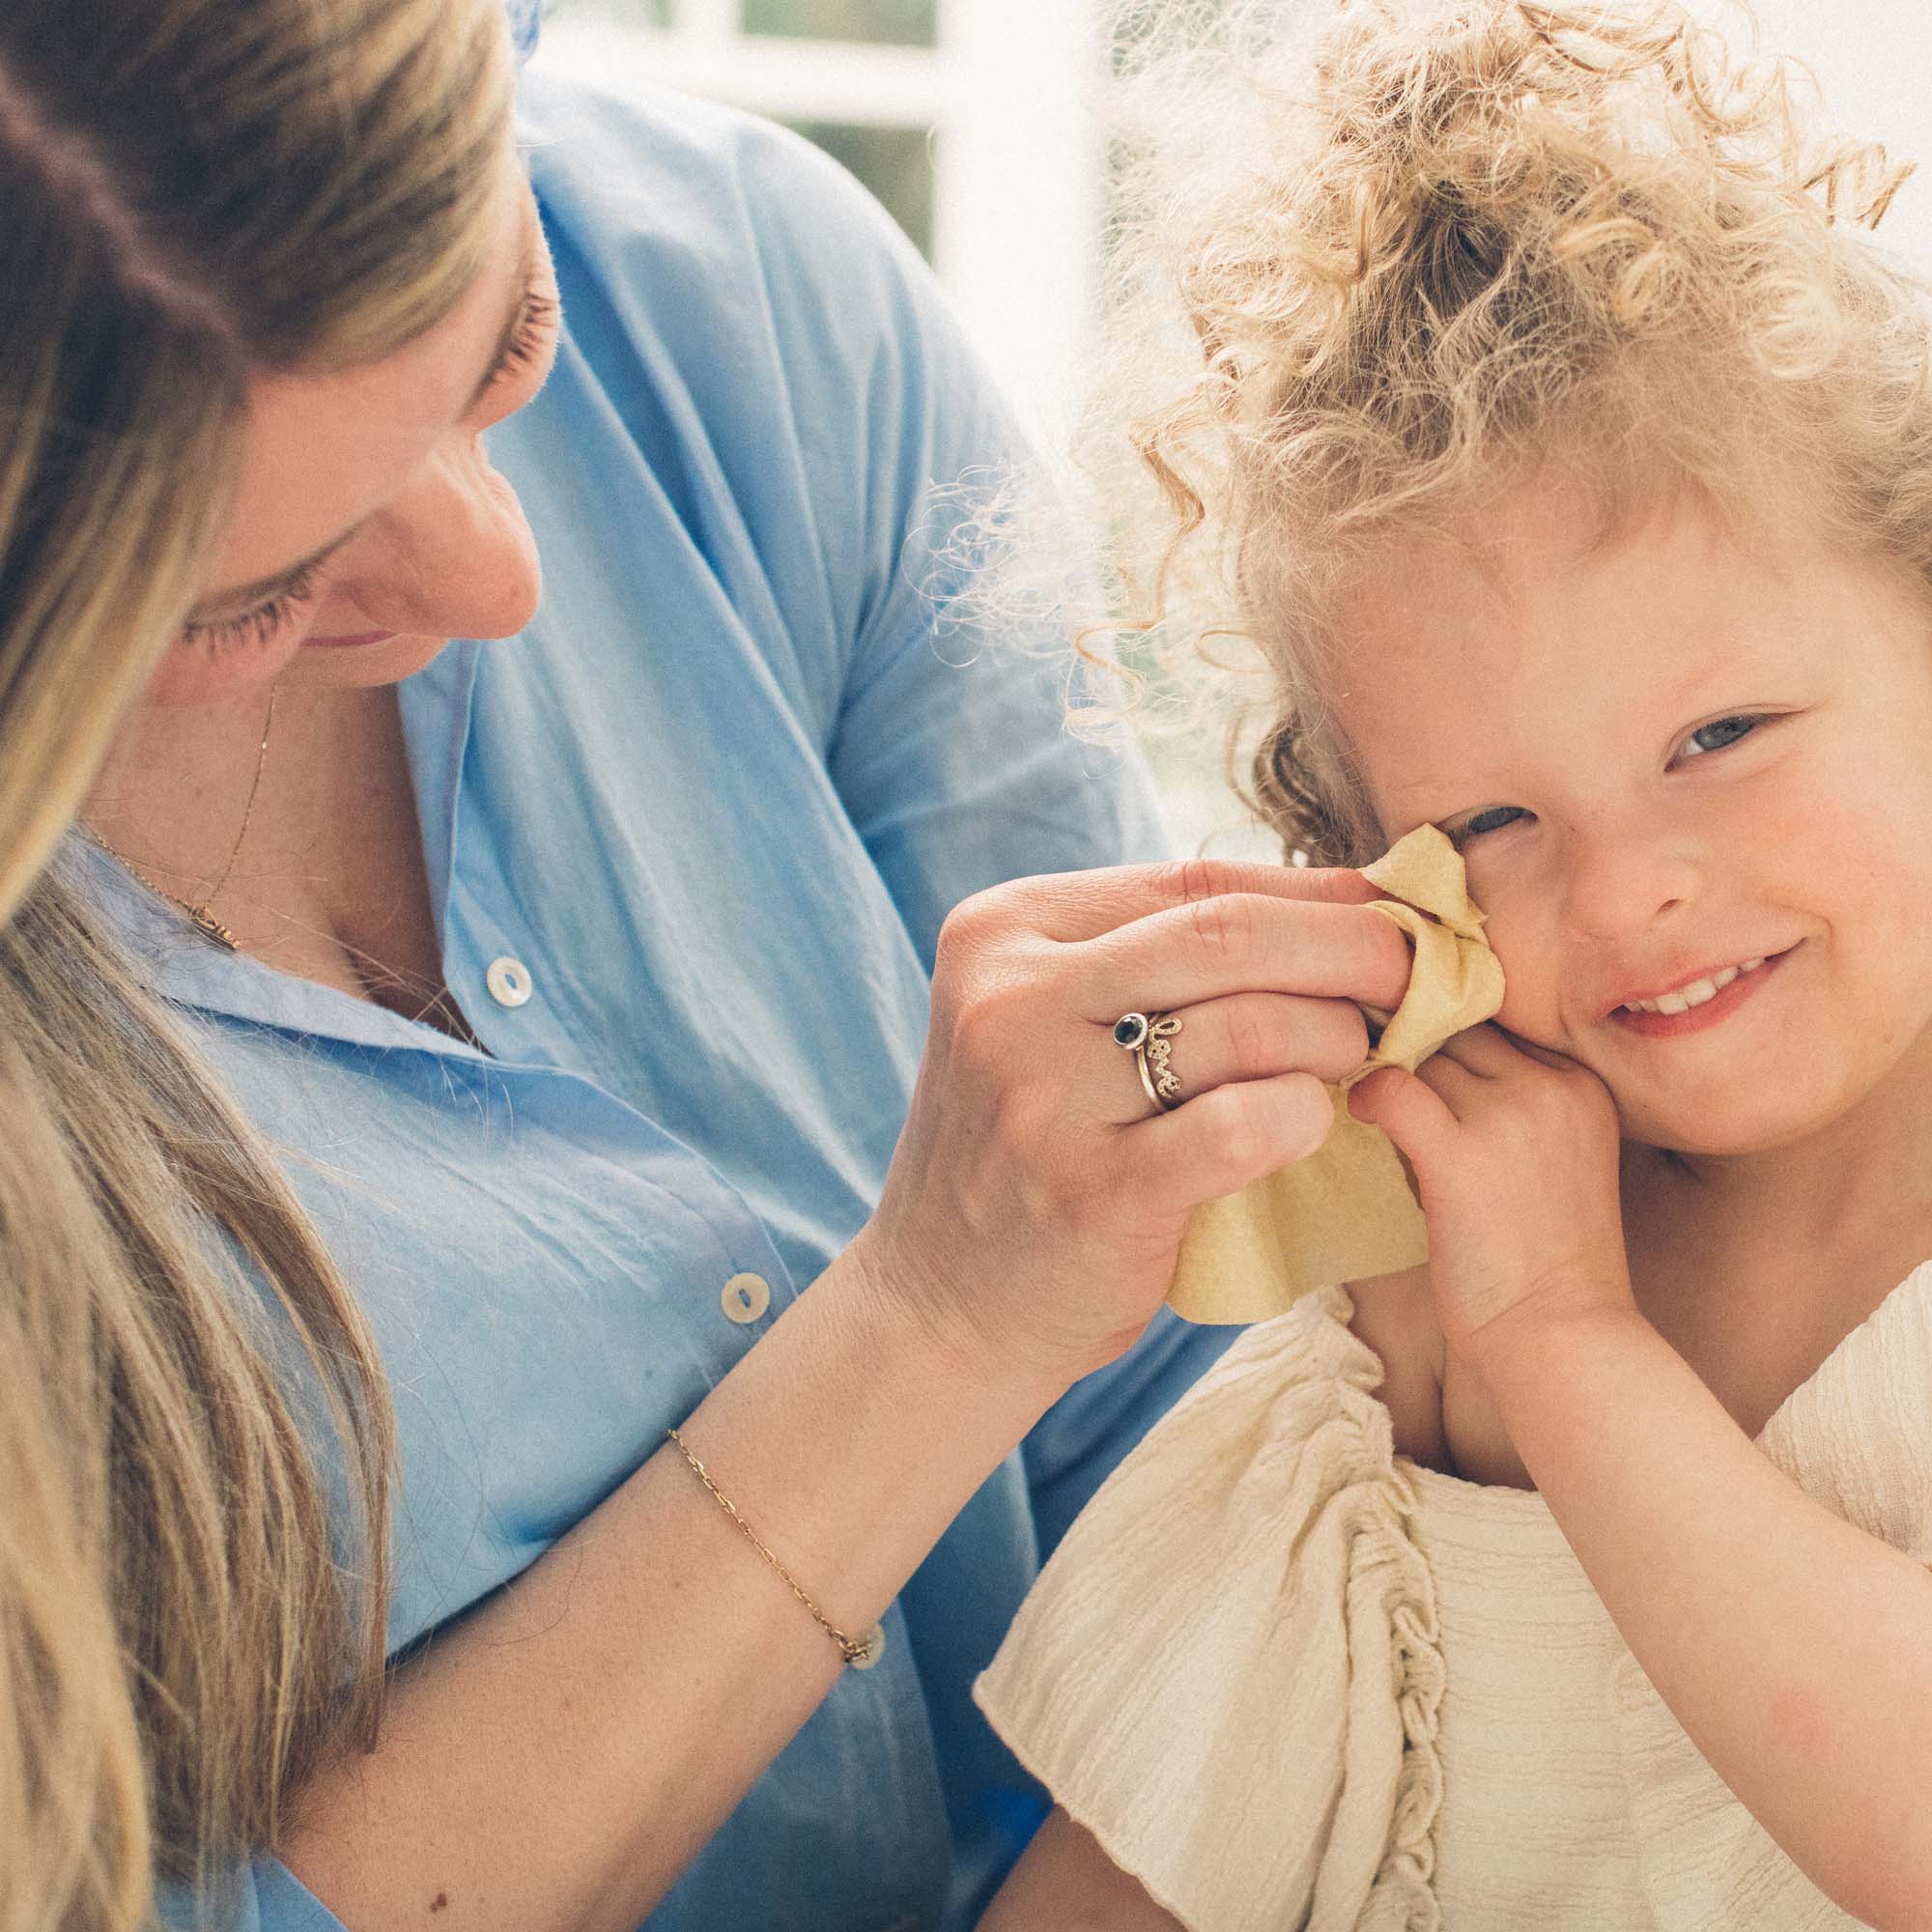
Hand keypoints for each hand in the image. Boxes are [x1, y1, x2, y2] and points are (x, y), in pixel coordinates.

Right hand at [850, 857, 1415, 1400]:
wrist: (944, 1302)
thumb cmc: (1036, 1148)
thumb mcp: (1059, 1021)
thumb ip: (1164, 958)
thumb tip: (1351, 897)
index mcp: (1005, 930)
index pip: (1196, 883)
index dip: (1318, 897)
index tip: (1394, 921)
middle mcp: (1011, 997)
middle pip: (1230, 934)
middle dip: (1355, 951)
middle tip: (1419, 983)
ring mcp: (1043, 1095)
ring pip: (1249, 1024)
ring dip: (1338, 1038)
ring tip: (1362, 1059)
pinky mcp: (1090, 1190)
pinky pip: (1244, 1127)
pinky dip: (1304, 1116)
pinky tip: (1311, 1123)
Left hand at [1346, 1022, 1634, 1378]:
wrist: (1563, 1336)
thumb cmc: (1548, 1261)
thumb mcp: (1556, 1157)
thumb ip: (1509, 1103)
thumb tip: (1422, 1064)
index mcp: (1583, 1083)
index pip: (1499, 1023)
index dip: (1453, 1041)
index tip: (1426, 1066)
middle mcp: (1552, 1086)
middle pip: (1458, 1031)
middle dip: (1421, 1055)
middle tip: (1396, 1090)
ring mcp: (1509, 1115)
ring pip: (1422, 1059)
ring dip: (1397, 1085)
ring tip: (1393, 1126)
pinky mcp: (1460, 1154)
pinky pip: (1392, 1090)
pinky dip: (1367, 1097)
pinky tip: (1362, 1116)